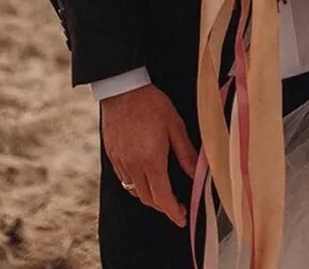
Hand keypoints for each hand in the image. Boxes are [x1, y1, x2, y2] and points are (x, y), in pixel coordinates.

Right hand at [100, 84, 197, 225]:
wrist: (122, 90)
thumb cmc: (151, 104)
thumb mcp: (175, 125)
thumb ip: (185, 152)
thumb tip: (196, 173)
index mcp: (152, 160)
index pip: (163, 198)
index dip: (173, 212)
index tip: (182, 218)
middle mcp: (134, 166)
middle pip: (148, 199)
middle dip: (164, 207)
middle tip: (177, 207)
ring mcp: (121, 162)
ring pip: (135, 191)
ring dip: (150, 197)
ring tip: (163, 194)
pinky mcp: (113, 156)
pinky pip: (125, 180)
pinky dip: (136, 185)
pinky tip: (145, 177)